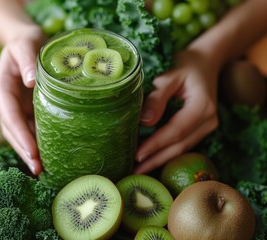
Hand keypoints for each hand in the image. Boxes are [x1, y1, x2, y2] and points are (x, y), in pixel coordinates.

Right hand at [0, 26, 45, 174]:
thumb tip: (32, 82)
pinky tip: (49, 155)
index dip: (20, 134)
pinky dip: (38, 142)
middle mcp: (7, 102)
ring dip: (30, 152)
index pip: (9, 115)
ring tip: (44, 169)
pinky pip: (31, 128)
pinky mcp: (28, 110)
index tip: (33, 151)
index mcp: (2, 88)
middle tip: (39, 169)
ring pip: (20, 134)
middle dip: (24, 151)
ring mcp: (17, 108)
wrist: (27, 42)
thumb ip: (27, 61)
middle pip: (12, 131)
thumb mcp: (25, 44)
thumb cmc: (25, 41)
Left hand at [135, 50, 218, 172]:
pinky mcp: (201, 129)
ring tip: (140, 170)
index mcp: (203, 106)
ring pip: (182, 148)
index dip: (156, 145)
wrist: (206, 61)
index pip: (176, 131)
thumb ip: (157, 98)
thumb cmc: (186, 65)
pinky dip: (167, 152)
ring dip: (161, 159)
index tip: (137, 155)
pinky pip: (183, 144)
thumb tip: (145, 122)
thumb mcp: (169, 75)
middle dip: (156, 160)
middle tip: (135, 172)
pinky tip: (152, 158)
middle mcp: (209, 121)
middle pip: (180, 146)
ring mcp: (208, 127)